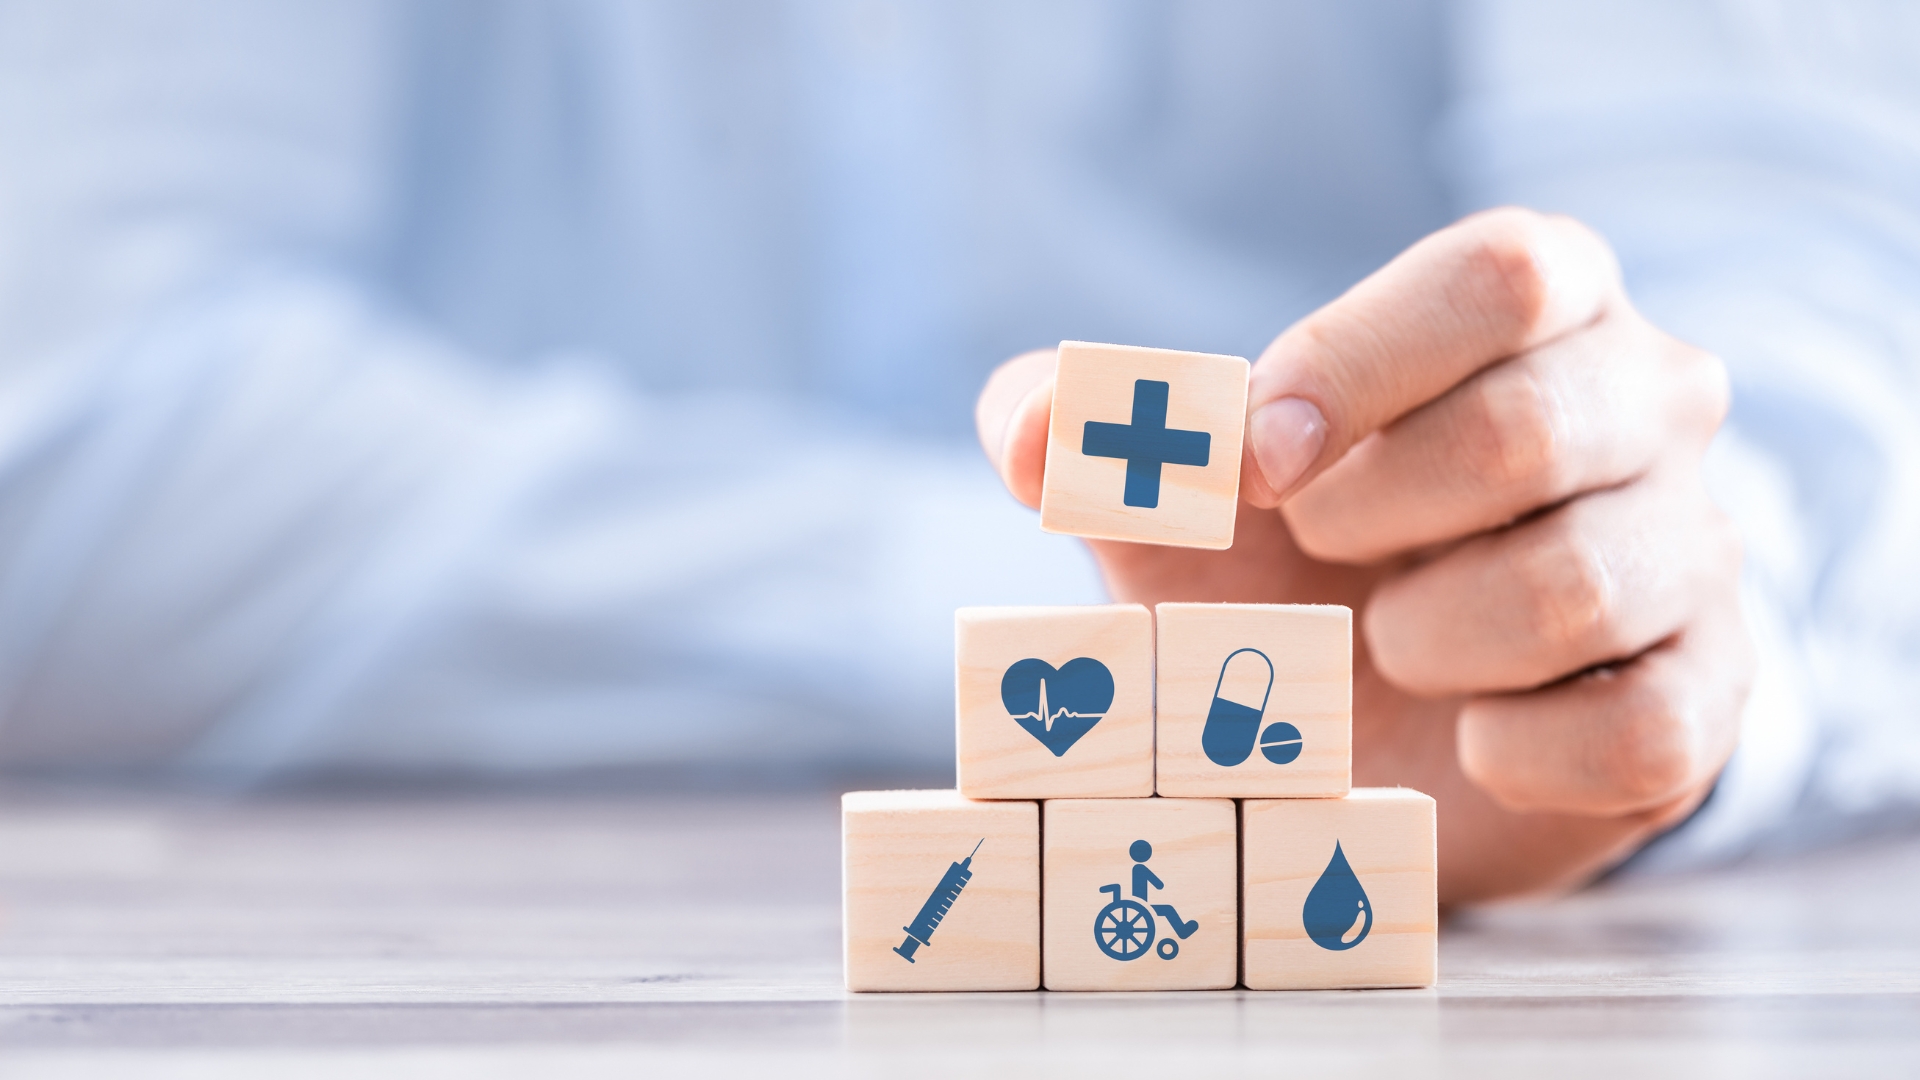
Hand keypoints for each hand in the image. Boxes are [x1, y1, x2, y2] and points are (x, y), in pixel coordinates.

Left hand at [975, 208, 1752, 902]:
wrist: (1377, 719)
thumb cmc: (1287, 565)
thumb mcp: (1180, 492)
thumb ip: (1091, 437)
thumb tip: (1032, 432)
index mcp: (1538, 301)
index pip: (1500, 275)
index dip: (1356, 366)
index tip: (1257, 465)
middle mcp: (1649, 402)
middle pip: (1530, 430)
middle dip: (1371, 517)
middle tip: (1322, 561)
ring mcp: (1694, 549)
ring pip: (1577, 586)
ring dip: (1428, 639)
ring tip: (1390, 646)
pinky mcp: (1711, 696)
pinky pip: (1635, 729)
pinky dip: (1511, 751)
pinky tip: (1466, 737)